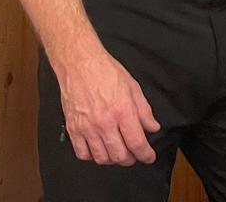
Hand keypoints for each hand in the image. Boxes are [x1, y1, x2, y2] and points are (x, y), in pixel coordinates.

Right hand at [56, 47, 160, 165]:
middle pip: (119, 155)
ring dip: (112, 160)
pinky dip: (92, 157)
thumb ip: (144, 111)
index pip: (136, 142)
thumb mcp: (133, 88)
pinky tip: (99, 151)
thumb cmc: (107, 73)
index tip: (149, 157)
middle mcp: (105, 123)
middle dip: (130, 159)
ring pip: (101, 158)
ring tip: (118, 153)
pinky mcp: (73, 129)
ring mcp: (87, 128)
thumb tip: (152, 128)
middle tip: (134, 155)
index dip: (145, 154)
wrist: (81, 65)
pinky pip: (82, 153)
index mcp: (122, 111)